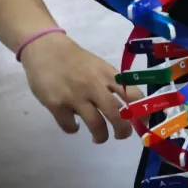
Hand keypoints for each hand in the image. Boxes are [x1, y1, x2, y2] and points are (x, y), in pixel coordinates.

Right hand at [20, 32, 143, 143]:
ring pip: (95, 125)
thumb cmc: (76, 60)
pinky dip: (74, 129)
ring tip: (99, 138)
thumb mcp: (100, 67)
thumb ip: (112, 84)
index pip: (133, 95)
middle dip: (122, 130)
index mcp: (108, 76)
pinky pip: (70, 125)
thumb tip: (128, 107)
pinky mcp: (56, 104)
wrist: (45, 49)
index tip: (142, 123)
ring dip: (101, 136)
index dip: (141, 112)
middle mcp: (95, 86)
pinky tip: (74, 125)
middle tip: (122, 136)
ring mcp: (75, 96)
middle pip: (116, 114)